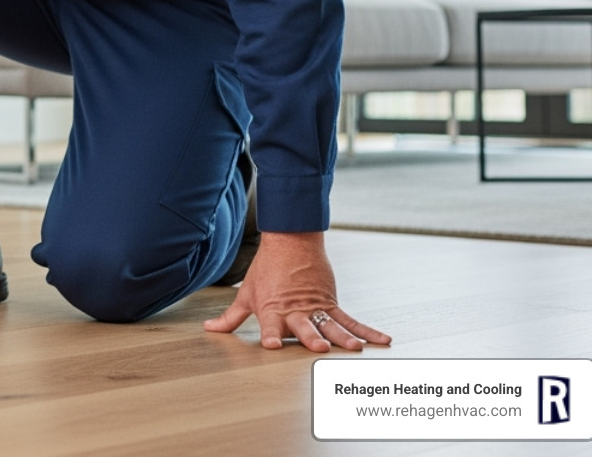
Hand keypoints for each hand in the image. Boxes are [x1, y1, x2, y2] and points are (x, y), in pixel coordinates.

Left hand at [203, 231, 390, 351]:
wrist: (290, 242)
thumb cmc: (266, 271)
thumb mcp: (246, 295)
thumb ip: (230, 317)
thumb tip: (210, 329)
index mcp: (272, 311)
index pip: (270, 327)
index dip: (270, 336)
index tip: (271, 345)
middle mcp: (294, 311)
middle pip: (303, 327)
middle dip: (310, 337)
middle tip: (319, 347)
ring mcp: (315, 307)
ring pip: (330, 325)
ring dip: (342, 337)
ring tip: (354, 348)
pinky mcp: (330, 302)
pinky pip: (350, 319)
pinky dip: (366, 331)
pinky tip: (381, 340)